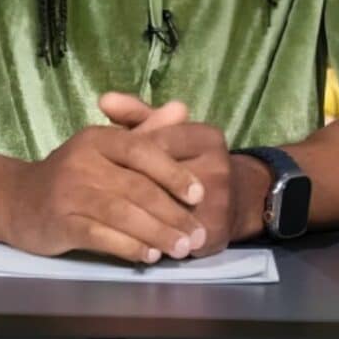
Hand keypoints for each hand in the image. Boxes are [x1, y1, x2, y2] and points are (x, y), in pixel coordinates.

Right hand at [0, 124, 207, 264]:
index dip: (173, 172)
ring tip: (182, 248)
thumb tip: (182, 109)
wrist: (17, 199)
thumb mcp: (107, 145)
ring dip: (157, 233)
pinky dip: (128, 247)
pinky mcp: (59, 223)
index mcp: (98, 139)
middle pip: (136, 187)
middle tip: (198, 234)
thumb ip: (147, 130)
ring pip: (122, 213)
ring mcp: (69, 193)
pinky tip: (149, 256)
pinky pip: (100, 236)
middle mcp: (83, 161)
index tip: (199, 194)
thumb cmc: (73, 172)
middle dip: (172, 213)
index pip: (142, 150)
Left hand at [99, 93, 268, 254]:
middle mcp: (218, 165)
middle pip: (158, 178)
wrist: (238, 198)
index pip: (154, 145)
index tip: (107, 167)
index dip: (126, 159)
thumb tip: (104, 99)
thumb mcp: (167, 131)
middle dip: (126, 188)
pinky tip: (128, 239)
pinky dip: (149, 239)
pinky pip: (174, 236)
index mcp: (206, 137)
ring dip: (134, 217)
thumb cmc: (191, 160)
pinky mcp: (216, 231)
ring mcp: (220, 200)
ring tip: (107, 219)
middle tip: (99, 196)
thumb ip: (136, 115)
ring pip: (164, 210)